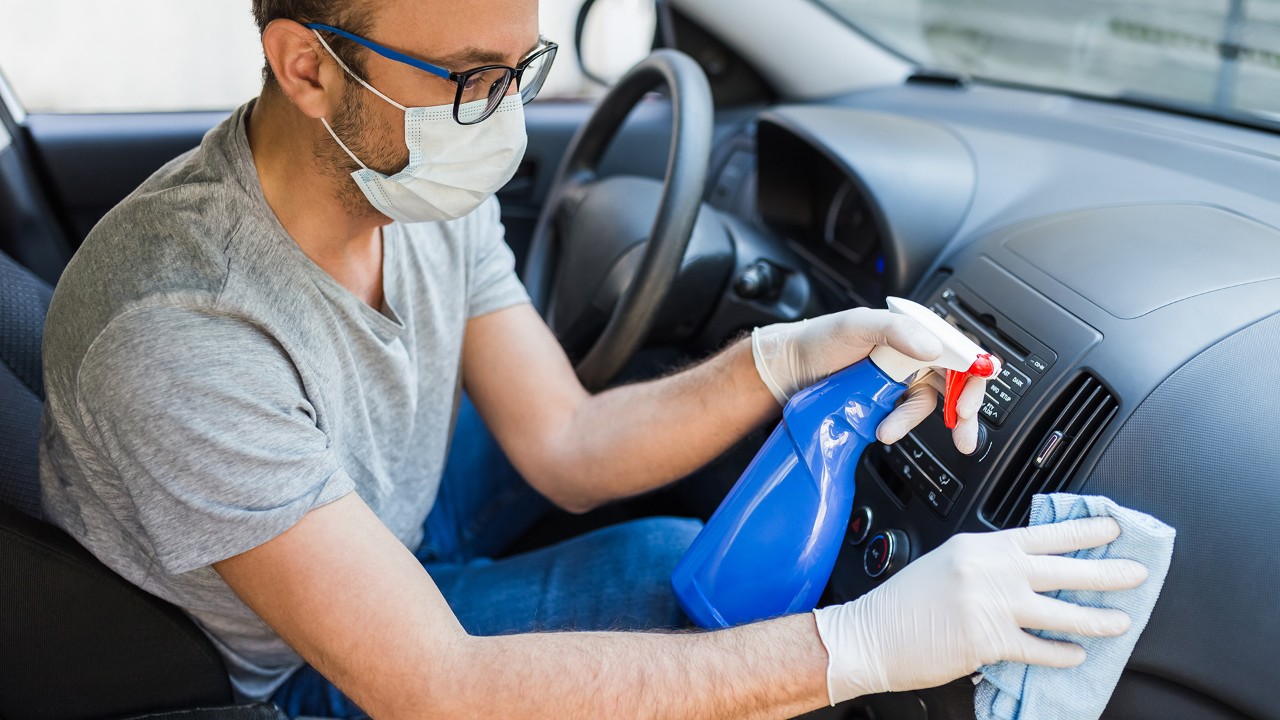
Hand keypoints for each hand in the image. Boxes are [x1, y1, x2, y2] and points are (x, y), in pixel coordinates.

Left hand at [751, 308, 989, 452]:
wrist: (790, 369)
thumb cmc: (821, 339)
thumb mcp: (857, 325)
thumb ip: (896, 330)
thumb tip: (931, 348)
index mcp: (914, 331)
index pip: (958, 350)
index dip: (973, 375)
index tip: (969, 400)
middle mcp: (913, 354)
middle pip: (955, 382)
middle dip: (964, 412)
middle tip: (964, 435)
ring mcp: (901, 380)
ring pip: (928, 404)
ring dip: (913, 421)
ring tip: (888, 430)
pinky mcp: (887, 402)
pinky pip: (904, 417)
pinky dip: (898, 426)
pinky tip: (882, 429)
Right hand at [811, 519, 1148, 704]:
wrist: (870, 635)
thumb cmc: (903, 604)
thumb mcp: (946, 565)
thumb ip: (987, 564)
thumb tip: (1030, 572)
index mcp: (979, 546)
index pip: (1042, 533)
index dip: (1083, 531)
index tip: (1112, 528)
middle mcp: (989, 570)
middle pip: (1062, 568)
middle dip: (1107, 570)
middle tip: (1136, 571)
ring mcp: (990, 604)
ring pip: (1060, 611)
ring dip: (1097, 617)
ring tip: (1121, 620)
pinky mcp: (987, 640)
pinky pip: (1039, 648)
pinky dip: (1062, 654)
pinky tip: (1077, 655)